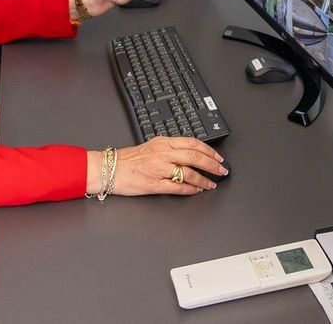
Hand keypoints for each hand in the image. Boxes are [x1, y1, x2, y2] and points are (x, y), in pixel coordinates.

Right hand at [87, 137, 225, 195]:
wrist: (110, 168)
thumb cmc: (129, 160)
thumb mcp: (152, 146)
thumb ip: (170, 148)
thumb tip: (189, 152)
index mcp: (163, 143)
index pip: (192, 143)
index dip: (209, 151)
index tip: (218, 157)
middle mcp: (163, 154)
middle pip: (194, 157)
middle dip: (212, 164)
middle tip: (222, 170)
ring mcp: (159, 169)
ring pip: (188, 173)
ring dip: (203, 179)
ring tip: (211, 184)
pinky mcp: (154, 184)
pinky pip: (177, 187)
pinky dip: (190, 189)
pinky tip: (196, 191)